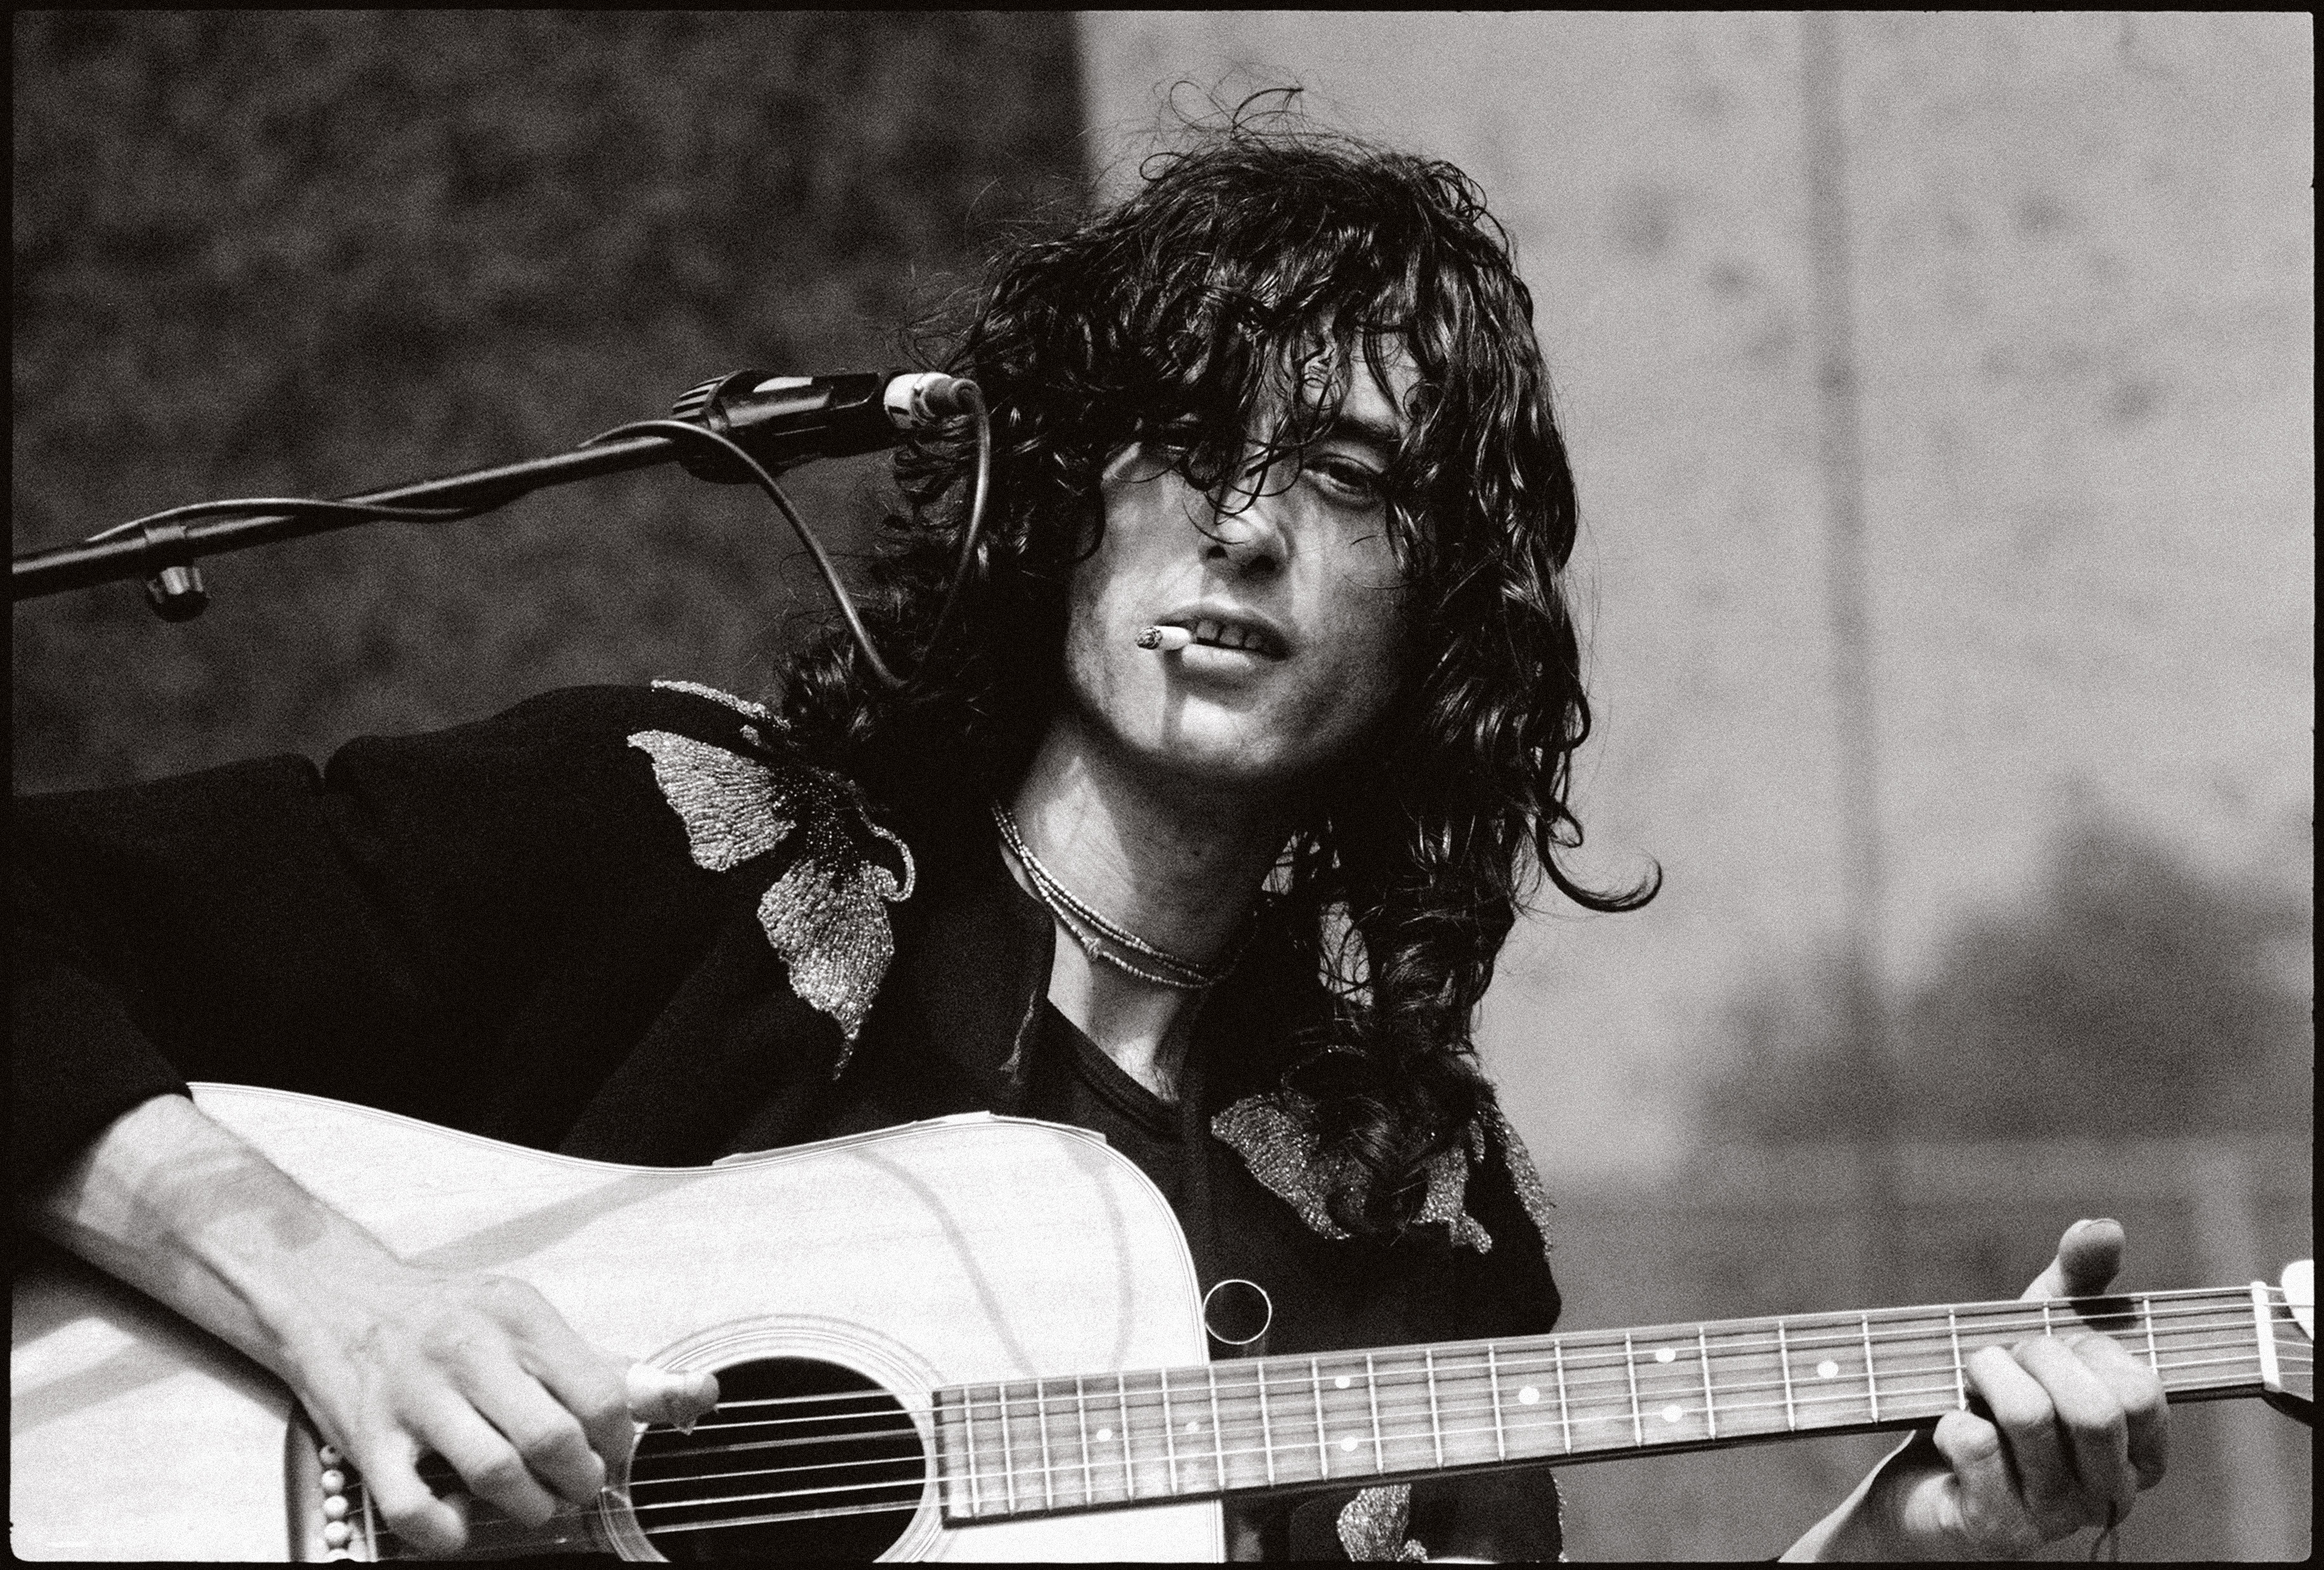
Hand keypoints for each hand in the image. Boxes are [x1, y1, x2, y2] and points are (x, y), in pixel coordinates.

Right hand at [283, 1263, 719, 1553]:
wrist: (339, 1297)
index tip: (610, 1452)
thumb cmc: (449, 1318)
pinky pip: (413, 1506)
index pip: (601, 1393)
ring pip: (495, 1472)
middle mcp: (470, 1349)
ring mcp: (416, 1393)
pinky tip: (460, 1518)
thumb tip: (700, 1395)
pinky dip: (446, 1531)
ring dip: (529, 1507)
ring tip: (535, 1504)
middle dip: (580, 1481)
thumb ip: (604, 1366)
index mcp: (521, 1318)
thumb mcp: (528, 1322)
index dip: (618, 1441)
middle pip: (553, 1438)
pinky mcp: (368, 1435)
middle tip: (577, 1486)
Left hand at [1786, 1219, 2168, 1559]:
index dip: (2085, 1351)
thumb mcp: (2035, 1332)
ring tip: (1967, 1378)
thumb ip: (2077, 1281)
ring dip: (1984, 1376)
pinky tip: (1945, 1425)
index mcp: (2137, 1451)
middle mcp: (2108, 1492)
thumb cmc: (1992, 1401)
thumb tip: (2106, 1226)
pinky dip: (1949, 1418)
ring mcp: (2056, 1518)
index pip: (2141, 1392)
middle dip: (2035, 1358)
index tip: (2045, 1343)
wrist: (1919, 1480)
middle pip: (2096, 1409)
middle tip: (1997, 1355)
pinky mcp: (1997, 1529)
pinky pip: (1976, 1447)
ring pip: (2031, 1418)